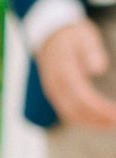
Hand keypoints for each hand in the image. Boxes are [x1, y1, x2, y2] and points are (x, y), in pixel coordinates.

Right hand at [37, 15, 115, 135]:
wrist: (49, 32)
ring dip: (93, 123)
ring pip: (72, 115)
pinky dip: (85, 120)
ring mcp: (53, 91)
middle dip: (99, 120)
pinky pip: (68, 112)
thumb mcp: (83, 35)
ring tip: (113, 125)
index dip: (100, 109)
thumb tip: (97, 68)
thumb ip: (90, 51)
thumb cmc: (71, 35)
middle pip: (77, 111)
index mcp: (63, 71)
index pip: (82, 98)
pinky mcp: (56, 94)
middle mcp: (55, 85)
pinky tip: (99, 121)